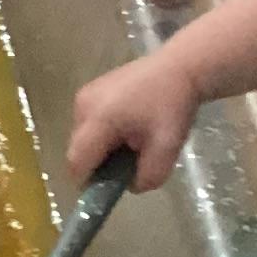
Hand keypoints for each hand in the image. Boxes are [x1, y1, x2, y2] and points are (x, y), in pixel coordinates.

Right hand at [69, 48, 200, 192]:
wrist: (180, 67)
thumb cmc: (173, 106)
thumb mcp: (167, 148)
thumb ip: (147, 176)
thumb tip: (130, 185)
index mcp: (99, 119)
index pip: (77, 162)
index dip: (88, 182)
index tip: (111, 188)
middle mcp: (83, 106)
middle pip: (79, 151)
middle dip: (100, 164)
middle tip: (130, 162)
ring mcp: (84, 95)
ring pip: (83, 138)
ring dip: (102, 148)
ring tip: (132, 141)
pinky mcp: (90, 90)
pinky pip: (88, 124)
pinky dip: (104, 133)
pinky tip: (129, 126)